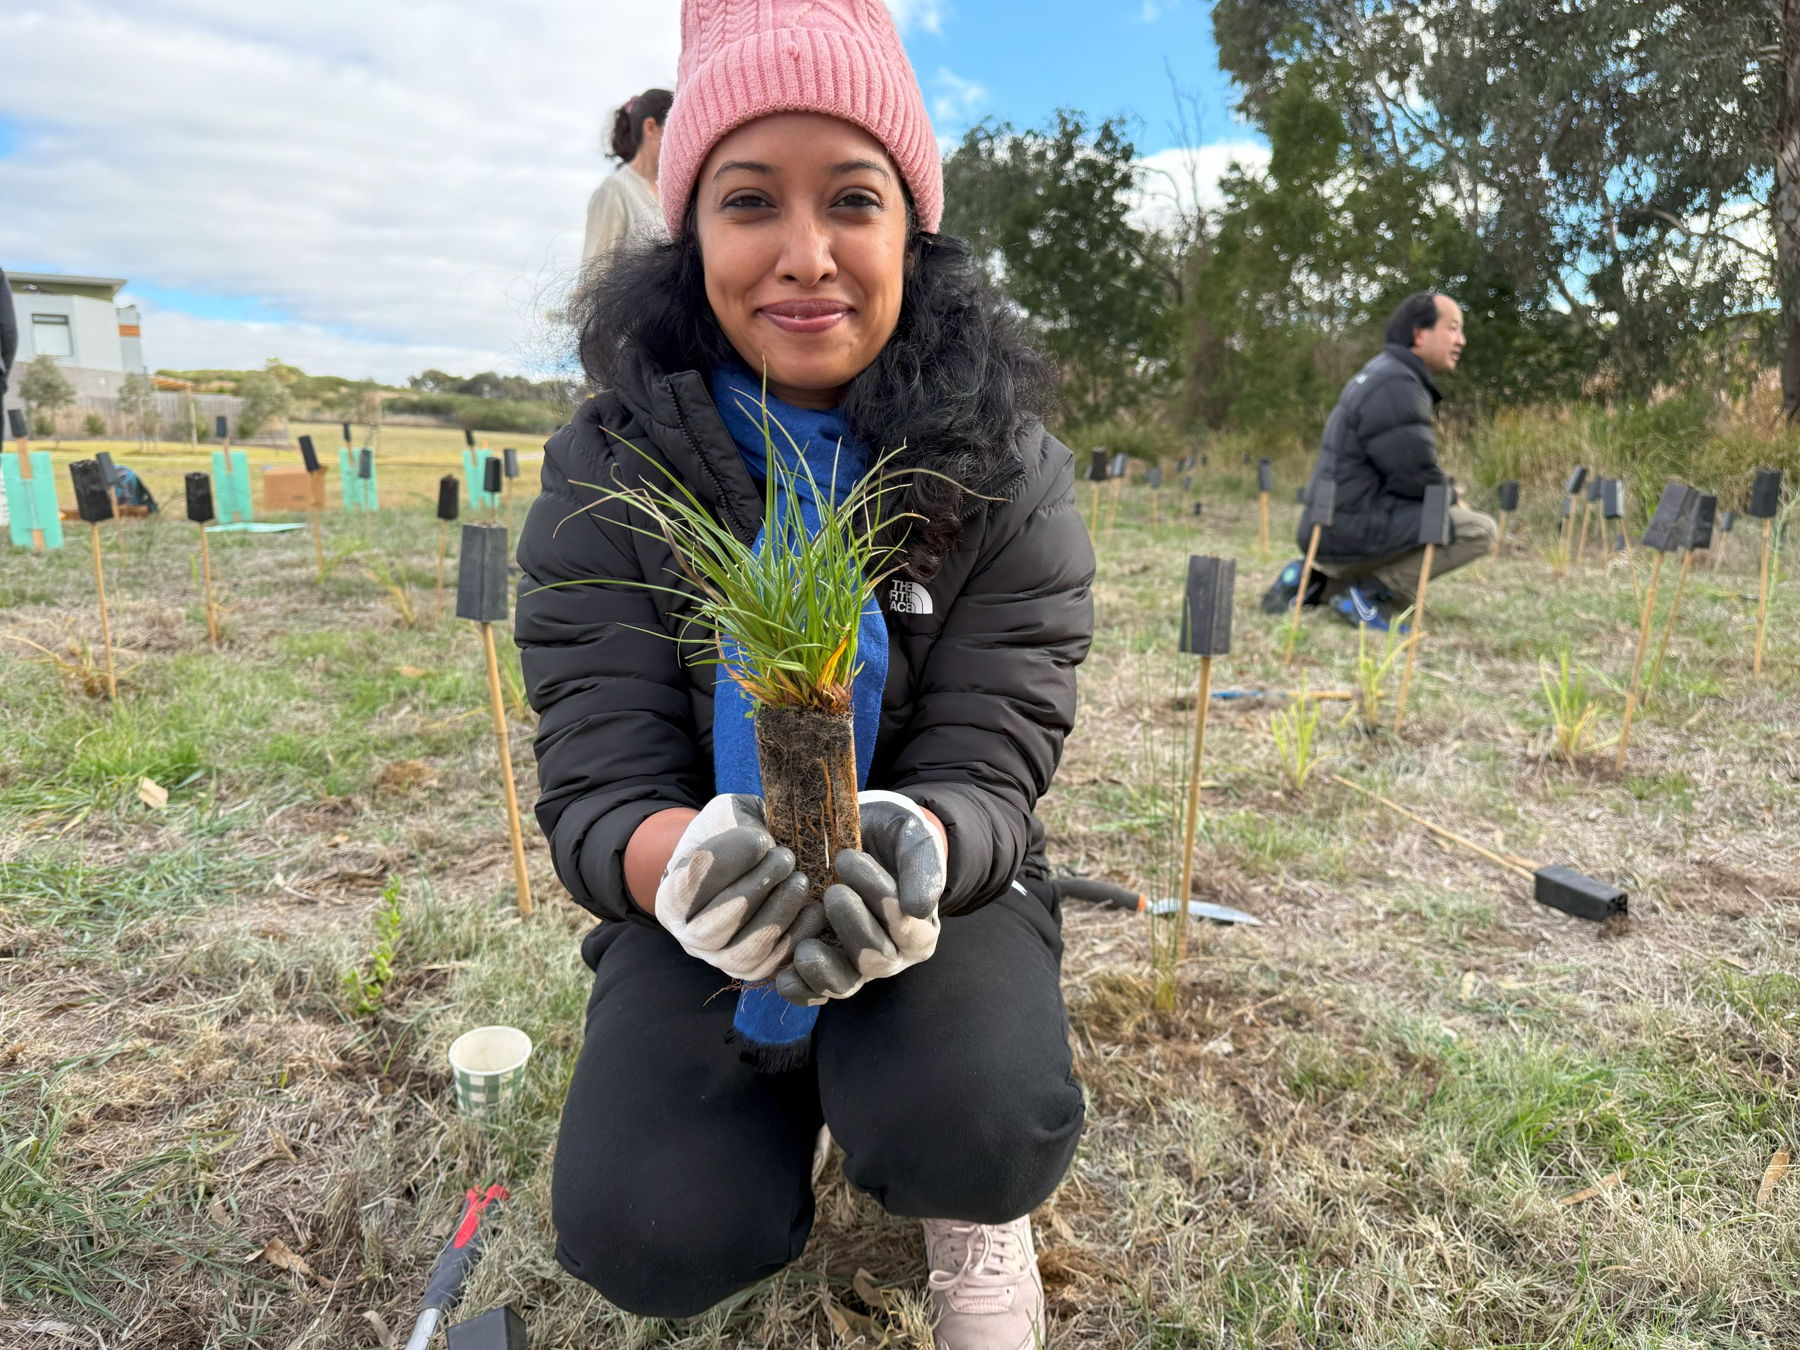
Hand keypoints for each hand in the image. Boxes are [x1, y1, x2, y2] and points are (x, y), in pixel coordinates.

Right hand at [655, 794, 826, 980]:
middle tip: (785, 858)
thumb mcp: (728, 815)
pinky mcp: (753, 971)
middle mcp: (688, 937)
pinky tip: (814, 907)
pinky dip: (797, 937)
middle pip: (714, 928)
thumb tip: (764, 840)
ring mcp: (719, 959)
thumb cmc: (732, 835)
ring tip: (799, 881)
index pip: (688, 887)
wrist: (745, 866)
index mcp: (671, 898)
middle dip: (755, 890)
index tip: (760, 839)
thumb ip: (737, 821)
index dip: (727, 861)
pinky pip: (773, 966)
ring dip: (777, 915)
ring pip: (745, 953)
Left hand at [775, 791, 945, 1003]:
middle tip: (833, 892)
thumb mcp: (913, 837)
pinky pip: (815, 993)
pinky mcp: (825, 969)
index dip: (879, 895)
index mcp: (920, 929)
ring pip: (846, 983)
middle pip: (877, 958)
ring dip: (825, 969)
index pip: (905, 924)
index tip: (848, 858)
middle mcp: (892, 955)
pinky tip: (785, 976)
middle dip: (854, 926)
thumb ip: (922, 866)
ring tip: (806, 948)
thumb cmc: (891, 837)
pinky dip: (801, 989)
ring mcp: (857, 966)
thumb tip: (918, 909)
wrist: (862, 839)